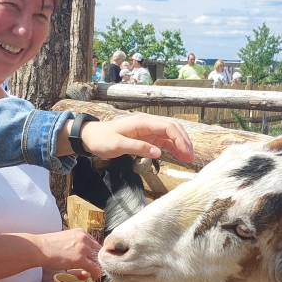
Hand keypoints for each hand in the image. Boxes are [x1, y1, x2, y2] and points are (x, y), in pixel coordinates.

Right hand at [35, 229, 101, 277]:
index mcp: (80, 232)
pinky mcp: (80, 259)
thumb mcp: (63, 239)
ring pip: (98, 259)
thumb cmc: (47, 246)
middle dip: (98, 260)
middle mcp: (84, 238)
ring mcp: (83, 248)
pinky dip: (96, 274)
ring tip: (95, 274)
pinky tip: (94, 277)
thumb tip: (74, 251)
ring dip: (98, 268)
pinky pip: (95, 267)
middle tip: (97, 269)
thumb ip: (72, 243)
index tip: (94, 261)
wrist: (39, 249)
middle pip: (98, 251)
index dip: (95, 253)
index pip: (94, 243)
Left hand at [68, 114, 193, 163]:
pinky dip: (172, 147)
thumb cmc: (102, 140)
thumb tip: (158, 153)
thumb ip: (138, 148)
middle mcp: (148, 123)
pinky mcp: (146, 137)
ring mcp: (148, 130)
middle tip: (190, 157)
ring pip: (170, 135)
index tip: (186, 153)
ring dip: (180, 145)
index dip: (179, 139)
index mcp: (143, 122)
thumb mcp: (118, 145)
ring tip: (187, 159)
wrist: (91, 137)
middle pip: (173, 129)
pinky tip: (178, 156)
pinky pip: (163, 140)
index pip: (168, 127)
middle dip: (184, 142)